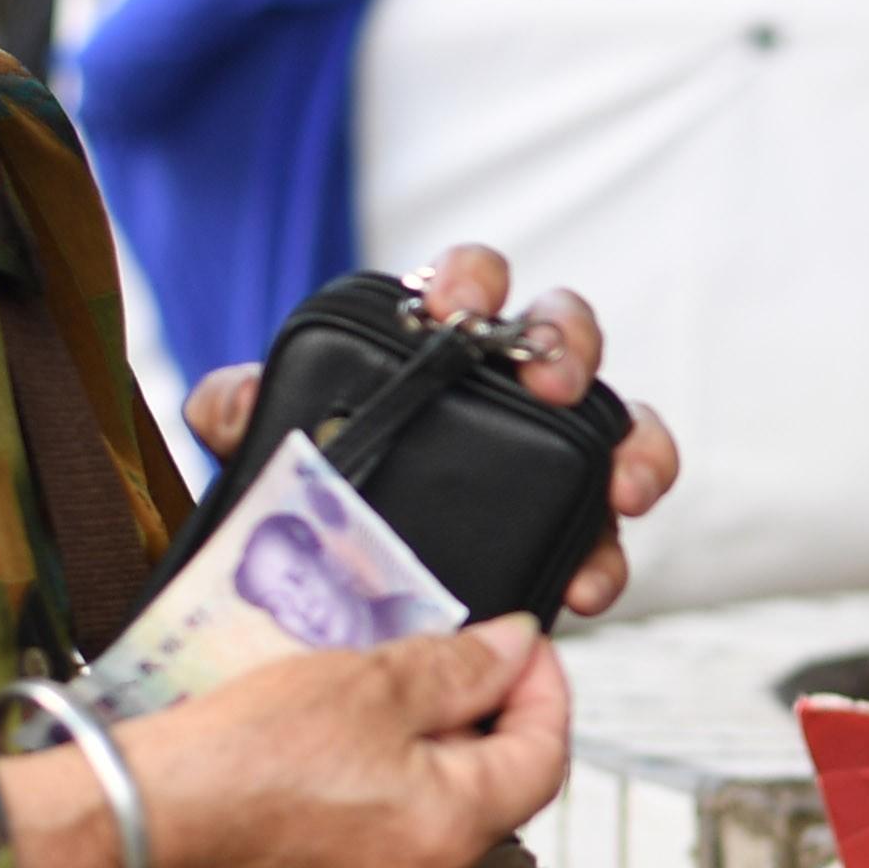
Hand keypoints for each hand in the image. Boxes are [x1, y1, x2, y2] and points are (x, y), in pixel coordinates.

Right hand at [4, 618, 573, 867]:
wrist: (152, 812)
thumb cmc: (248, 754)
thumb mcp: (373, 684)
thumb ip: (461, 667)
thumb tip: (516, 648)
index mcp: (453, 829)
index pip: (544, 757)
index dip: (545, 690)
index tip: (524, 646)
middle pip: (501, 786)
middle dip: (491, 715)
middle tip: (461, 658)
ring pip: (449, 807)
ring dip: (442, 747)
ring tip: (401, 693)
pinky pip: (401, 829)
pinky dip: (401, 780)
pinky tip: (363, 739)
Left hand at [182, 244, 682, 622]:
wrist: (330, 580)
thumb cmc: (314, 481)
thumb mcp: (266, 445)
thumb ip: (239, 409)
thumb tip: (237, 402)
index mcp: (441, 343)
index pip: (471, 282)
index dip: (473, 281)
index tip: (455, 311)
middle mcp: (509, 386)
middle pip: (567, 330)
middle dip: (567, 346)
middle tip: (550, 383)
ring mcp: (549, 455)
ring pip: (618, 426)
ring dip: (630, 449)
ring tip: (620, 490)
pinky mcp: (566, 529)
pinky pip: (608, 533)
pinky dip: (609, 556)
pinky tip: (584, 586)